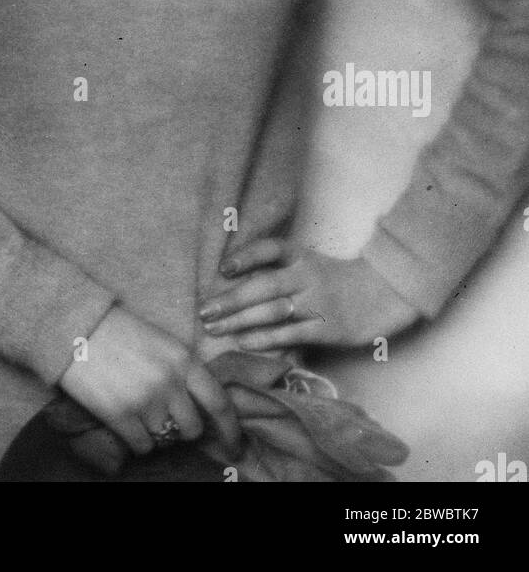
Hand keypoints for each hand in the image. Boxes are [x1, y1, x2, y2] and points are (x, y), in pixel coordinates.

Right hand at [58, 304, 239, 467]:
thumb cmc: (122, 333)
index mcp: (184, 359)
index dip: (231, 430)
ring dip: (157, 432)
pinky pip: (143, 446)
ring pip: (166, 439)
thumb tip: (201, 408)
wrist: (79, 327)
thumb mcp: (164, 343)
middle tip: (167, 417)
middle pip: (192, 428)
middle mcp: (170, 381)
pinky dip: (138, 441)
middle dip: (183, 428)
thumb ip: (185, 372)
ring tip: (140, 412)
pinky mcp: (121, 416)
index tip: (235, 448)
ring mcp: (145, 400)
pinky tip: (128, 423)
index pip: (219, 403)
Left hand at [198, 238, 420, 349]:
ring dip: (240, 321)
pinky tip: (244, 342)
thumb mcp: (311, 263)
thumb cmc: (338, 278)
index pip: (270, 249)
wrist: (387, 292)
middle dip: (230, 300)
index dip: (246, 257)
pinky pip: (291, 334)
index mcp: (302, 255)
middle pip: (263, 286)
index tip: (223, 268)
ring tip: (214, 328)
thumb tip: (234, 279)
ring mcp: (318, 302)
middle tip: (204, 311)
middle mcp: (308, 275)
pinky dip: (266, 339)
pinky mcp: (328, 328)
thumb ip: (279, 269)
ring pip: (273, 311)